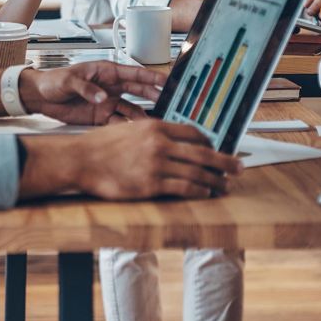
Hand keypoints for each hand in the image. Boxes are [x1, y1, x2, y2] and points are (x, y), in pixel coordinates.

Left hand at [18, 61, 164, 125]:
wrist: (39, 98)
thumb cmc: (52, 81)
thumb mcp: (68, 80)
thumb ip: (86, 88)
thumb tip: (101, 96)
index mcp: (105, 72)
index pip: (133, 73)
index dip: (151, 77)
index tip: (166, 81)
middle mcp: (110, 87)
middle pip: (139, 91)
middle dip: (155, 96)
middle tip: (170, 102)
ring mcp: (107, 103)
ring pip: (132, 109)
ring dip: (144, 115)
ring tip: (156, 123)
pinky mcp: (101, 117)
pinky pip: (119, 122)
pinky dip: (129, 128)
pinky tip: (137, 133)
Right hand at [18, 120, 243, 200]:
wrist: (80, 160)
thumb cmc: (99, 146)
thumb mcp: (129, 129)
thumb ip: (151, 133)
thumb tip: (169, 140)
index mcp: (155, 126)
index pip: (192, 132)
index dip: (210, 141)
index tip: (218, 147)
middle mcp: (160, 143)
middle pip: (203, 152)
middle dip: (225, 161)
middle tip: (240, 166)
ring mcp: (156, 164)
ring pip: (197, 172)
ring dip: (216, 180)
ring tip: (226, 185)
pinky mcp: (151, 185)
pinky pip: (184, 188)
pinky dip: (199, 191)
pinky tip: (206, 194)